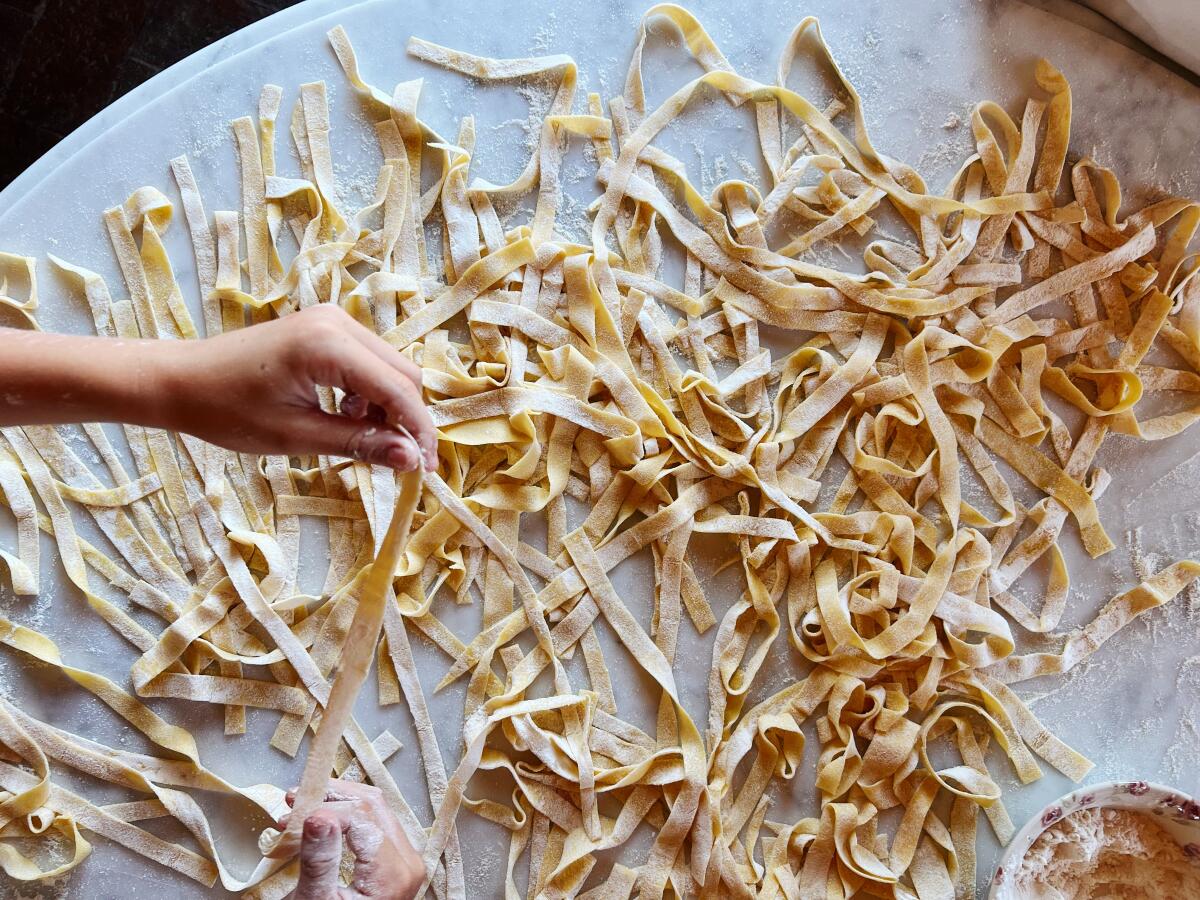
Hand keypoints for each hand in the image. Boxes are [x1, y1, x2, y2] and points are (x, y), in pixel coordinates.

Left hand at [159, 305, 435, 469]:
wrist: (180, 379)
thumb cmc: (226, 409)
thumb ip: (359, 443)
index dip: (417, 431)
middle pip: (403, 374)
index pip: (397, 390)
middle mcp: (337, 322)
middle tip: (402, 462)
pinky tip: (345, 416)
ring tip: (363, 439)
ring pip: (390, 367)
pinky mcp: (325, 327)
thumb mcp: (296, 435)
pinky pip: (369, 361)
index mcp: (328, 345)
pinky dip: (370, 393)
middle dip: (408, 419)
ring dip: (389, 407)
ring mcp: (332, 320)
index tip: (425, 470)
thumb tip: (411, 459)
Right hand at [282, 780, 423, 899]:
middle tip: (292, 802)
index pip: (360, 816)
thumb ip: (319, 861)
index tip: (290, 816)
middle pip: (371, 805)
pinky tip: (319, 821)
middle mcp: (408, 861)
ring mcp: (405, 858)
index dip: (324, 809)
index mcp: (394, 873)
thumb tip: (317, 816)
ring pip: (374, 808)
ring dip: (336, 802)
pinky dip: (345, 816)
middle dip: (329, 798)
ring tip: (299, 809)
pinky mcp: (396, 859)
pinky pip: (374, 823)